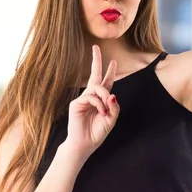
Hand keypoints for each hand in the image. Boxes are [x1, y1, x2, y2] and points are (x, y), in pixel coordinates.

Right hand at [63, 45, 119, 160]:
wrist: (85, 144)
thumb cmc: (97, 132)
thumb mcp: (111, 119)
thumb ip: (114, 107)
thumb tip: (113, 95)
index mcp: (101, 100)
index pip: (106, 82)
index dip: (110, 72)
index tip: (113, 61)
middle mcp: (92, 96)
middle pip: (95, 75)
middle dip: (96, 60)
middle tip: (96, 47)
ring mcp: (83, 99)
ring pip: (98, 88)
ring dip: (105, 98)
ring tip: (105, 111)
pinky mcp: (77, 103)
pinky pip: (92, 98)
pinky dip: (99, 105)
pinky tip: (100, 113)